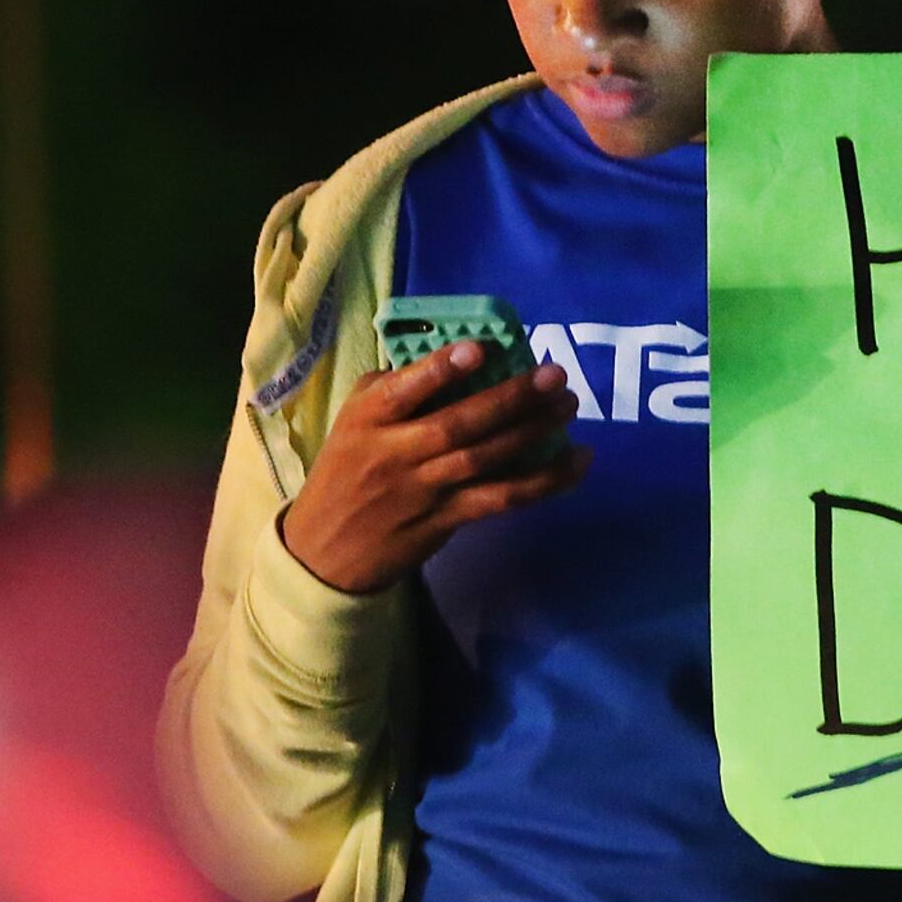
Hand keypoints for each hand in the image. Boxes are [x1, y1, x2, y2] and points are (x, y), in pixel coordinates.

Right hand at [277, 344, 587, 593]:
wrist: (325, 551)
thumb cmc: (347, 469)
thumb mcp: (353, 419)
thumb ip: (395, 388)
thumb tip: (456, 355)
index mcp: (368, 419)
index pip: (403, 391)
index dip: (441, 371)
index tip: (479, 350)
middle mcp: (396, 453)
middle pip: (458, 425)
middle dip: (511, 398)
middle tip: (555, 376)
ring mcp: (424, 490)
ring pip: (484, 460)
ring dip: (533, 433)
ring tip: (567, 408)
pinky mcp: (446, 519)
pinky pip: (501, 499)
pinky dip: (544, 482)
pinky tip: (576, 462)